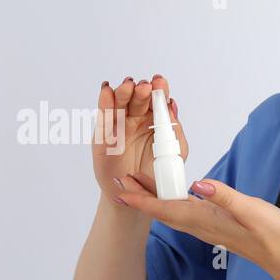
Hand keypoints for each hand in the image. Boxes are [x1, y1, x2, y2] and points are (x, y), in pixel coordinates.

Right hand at [91, 75, 186, 197]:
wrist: (138, 196)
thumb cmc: (157, 173)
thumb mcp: (175, 151)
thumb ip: (175, 129)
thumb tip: (172, 106)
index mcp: (155, 119)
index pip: (156, 99)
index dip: (158, 89)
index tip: (160, 83)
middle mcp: (136, 118)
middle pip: (138, 98)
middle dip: (141, 90)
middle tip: (145, 87)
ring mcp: (119, 125)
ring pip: (120, 103)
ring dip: (123, 92)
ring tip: (128, 87)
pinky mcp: (103, 135)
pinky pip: (104, 117)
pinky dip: (104, 102)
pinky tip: (106, 91)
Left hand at [115, 176, 279, 279]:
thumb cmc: (275, 236)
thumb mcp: (253, 211)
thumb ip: (226, 197)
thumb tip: (199, 184)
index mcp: (207, 220)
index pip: (167, 209)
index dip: (142, 201)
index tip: (121, 192)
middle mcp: (202, 226)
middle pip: (163, 211)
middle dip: (140, 199)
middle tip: (120, 183)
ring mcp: (209, 227)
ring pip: (173, 213)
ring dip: (153, 201)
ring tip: (137, 186)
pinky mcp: (217, 226)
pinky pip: (186, 213)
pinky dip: (171, 203)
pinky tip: (171, 196)